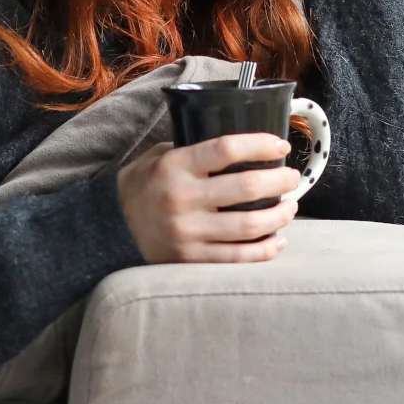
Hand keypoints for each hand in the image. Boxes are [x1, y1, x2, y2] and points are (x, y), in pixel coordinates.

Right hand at [116, 133, 301, 262]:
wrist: (111, 228)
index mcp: (175, 166)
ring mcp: (187, 232)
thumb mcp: (160, 156)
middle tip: (291, 177)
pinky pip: (236, 257)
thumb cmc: (142, 185)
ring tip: (290, 207)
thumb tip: (242, 145)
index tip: (280, 146)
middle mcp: (182, 198)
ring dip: (278, 215)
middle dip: (279, 181)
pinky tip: (278, 240)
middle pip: (246, 188)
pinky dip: (264, 250)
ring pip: (248, 225)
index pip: (226, 148)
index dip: (260, 145)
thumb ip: (195, 149)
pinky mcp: (190, 259)